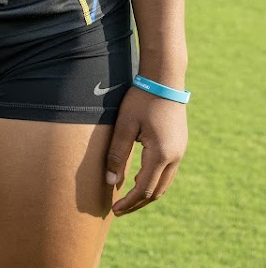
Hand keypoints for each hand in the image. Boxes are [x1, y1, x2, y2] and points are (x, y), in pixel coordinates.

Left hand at [106, 86, 187, 213]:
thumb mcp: (123, 126)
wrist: (164, 81)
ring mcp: (180, 152)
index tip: (114, 209)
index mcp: (161, 155)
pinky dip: (154, 181)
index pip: (144, 189)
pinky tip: (139, 179)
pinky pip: (167, 172)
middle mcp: (175, 157)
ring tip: (127, 198)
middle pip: (157, 191)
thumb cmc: (140, 100)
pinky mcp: (180, 146)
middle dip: (138, 202)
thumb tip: (110, 181)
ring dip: (147, 193)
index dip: (129, 202)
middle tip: (119, 210)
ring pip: (164, 183)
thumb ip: (116, 154)